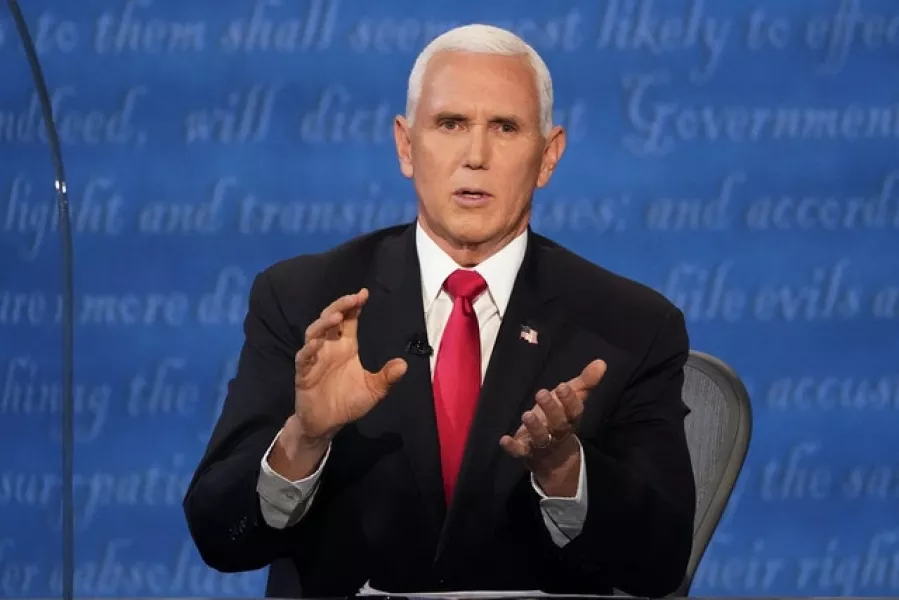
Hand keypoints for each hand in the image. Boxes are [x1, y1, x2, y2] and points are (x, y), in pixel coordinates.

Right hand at [292, 288, 407, 443]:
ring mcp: (315, 359)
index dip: (354, 306)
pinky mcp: (304, 373)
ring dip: (324, 323)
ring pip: (314, 333)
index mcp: (346, 347)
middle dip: (340, 306)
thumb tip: (404, 364)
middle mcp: (329, 348)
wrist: (326, 424)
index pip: (349, 321)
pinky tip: (317, 344)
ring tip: (337, 316)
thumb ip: (386, 377)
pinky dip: (309, 350)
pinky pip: (304, 358)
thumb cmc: (348, 402)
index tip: (364, 294)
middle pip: (331, 320)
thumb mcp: (373, 390)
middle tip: (352, 298)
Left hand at [500, 359, 606, 478]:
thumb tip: (602, 362)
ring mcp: (542, 444)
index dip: (569, 400)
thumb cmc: (562, 417)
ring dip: (535, 427)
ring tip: (527, 414)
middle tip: (541, 393)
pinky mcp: (526, 451)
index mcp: (571, 419)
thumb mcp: (574, 398)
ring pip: (541, 438)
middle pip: (558, 424)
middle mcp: (558, 432)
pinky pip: (520, 451)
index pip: (574, 411)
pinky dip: (513, 447)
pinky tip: (504, 439)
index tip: (562, 387)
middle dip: (551, 409)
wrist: (553, 455)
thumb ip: (586, 381)